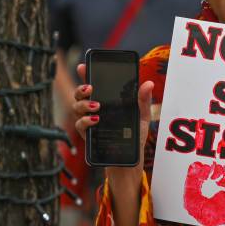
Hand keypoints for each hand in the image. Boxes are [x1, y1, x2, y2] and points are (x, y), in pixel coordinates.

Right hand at [72, 64, 153, 178]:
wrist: (129, 160)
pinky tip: (95, 120)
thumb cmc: (134, 137)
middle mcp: (95, 110)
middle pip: (80, 94)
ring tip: (97, 106)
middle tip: (90, 88)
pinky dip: (85, 121)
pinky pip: (79, 125)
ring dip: (83, 104)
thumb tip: (148, 83)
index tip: (83, 65)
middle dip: (81, 88)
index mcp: (108, 102)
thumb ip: (143, 100)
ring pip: (76, 107)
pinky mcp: (88, 135)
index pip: (94, 85)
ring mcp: (90, 122)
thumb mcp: (142, 117)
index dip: (85, 74)